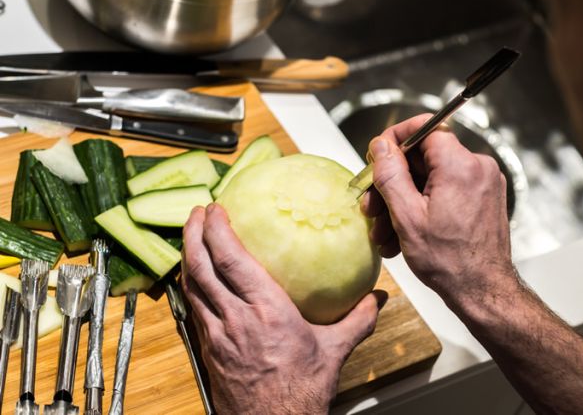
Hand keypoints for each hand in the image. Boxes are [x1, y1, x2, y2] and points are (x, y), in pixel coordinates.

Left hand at [181, 204, 386, 414]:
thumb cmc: (300, 393)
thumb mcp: (334, 352)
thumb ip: (357, 321)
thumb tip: (376, 298)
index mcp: (267, 312)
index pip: (232, 260)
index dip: (218, 230)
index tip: (214, 208)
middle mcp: (235, 319)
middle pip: (201, 268)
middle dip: (193, 234)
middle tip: (195, 212)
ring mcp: (216, 336)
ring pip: (191, 287)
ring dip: (187, 257)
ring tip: (190, 237)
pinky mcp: (208, 350)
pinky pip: (193, 309)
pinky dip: (190, 287)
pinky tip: (195, 280)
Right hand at [361, 114, 514, 303]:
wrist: (482, 291)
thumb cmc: (449, 261)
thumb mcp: (406, 216)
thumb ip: (390, 174)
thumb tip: (380, 145)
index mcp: (460, 166)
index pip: (425, 127)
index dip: (396, 139)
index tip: (377, 156)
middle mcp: (477, 168)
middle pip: (424, 158)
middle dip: (393, 182)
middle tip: (372, 206)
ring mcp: (483, 183)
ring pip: (431, 178)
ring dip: (403, 200)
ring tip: (384, 231)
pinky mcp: (482, 198)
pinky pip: (444, 191)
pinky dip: (421, 207)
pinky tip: (402, 234)